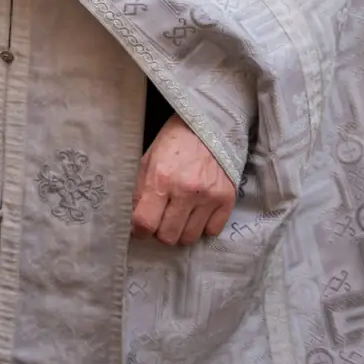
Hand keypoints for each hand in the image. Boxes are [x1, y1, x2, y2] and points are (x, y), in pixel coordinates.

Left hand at [131, 116, 235, 245]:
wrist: (209, 126)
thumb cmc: (173, 143)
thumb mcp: (148, 160)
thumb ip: (141, 192)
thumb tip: (135, 222)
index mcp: (161, 179)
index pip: (145, 222)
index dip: (139, 230)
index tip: (140, 228)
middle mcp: (186, 191)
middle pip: (168, 236)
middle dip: (160, 231)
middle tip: (161, 220)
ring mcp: (209, 197)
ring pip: (190, 237)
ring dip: (181, 231)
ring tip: (179, 215)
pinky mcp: (227, 199)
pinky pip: (212, 231)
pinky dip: (202, 226)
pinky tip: (197, 212)